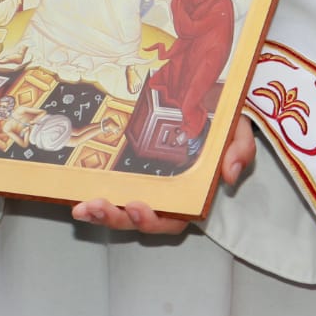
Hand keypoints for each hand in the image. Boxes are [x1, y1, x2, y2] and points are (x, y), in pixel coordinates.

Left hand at [71, 116, 254, 233]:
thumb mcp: (237, 130)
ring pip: (120, 209)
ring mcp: (145, 182)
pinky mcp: (129, 168)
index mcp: (191, 193)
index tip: (138, 206)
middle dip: (116, 218)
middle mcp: (165, 193)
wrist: (209, 96)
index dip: (154, 220)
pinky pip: (111, 186)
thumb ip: (240, 150)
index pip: (173, 219)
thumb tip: (229, 174)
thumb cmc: (223, 120)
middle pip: (139, 219)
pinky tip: (75, 190)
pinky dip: (93, 190)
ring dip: (100, 211)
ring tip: (82, 206)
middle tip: (96, 205)